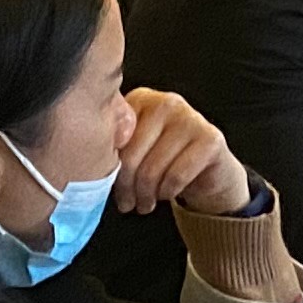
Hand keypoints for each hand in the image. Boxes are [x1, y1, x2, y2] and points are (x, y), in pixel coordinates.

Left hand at [111, 87, 251, 217]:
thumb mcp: (133, 150)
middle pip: (131, 156)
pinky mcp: (211, 139)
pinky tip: (167, 194)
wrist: (208, 171)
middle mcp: (167, 102)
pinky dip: (168, 192)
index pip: (112, 140)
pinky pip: (176, 176)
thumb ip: (114, 148)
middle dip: (127, 188)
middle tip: (127, 203)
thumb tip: (91, 167)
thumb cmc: (163, 161)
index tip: (107, 187)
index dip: (106, 169)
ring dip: (146, 195)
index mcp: (141, 99)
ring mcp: (191, 118)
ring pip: (153, 169)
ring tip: (145, 203)